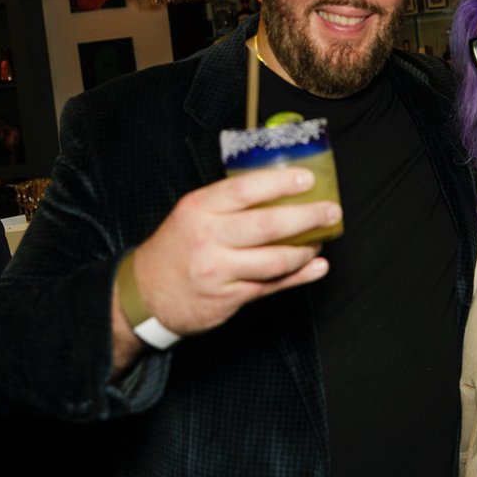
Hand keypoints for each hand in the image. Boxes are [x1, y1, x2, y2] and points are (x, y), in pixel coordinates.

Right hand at [129, 166, 340, 335]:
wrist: (144, 295)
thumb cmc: (176, 248)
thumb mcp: (192, 214)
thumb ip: (228, 203)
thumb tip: (278, 187)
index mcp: (199, 208)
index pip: (245, 190)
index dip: (280, 183)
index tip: (307, 179)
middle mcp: (207, 238)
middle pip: (267, 225)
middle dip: (307, 217)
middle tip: (331, 211)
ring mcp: (218, 270)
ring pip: (275, 260)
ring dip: (305, 251)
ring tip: (319, 242)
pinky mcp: (228, 297)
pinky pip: (271, 285)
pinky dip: (299, 276)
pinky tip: (316, 268)